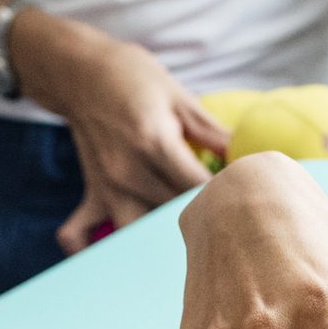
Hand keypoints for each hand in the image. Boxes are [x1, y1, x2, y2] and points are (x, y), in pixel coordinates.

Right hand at [11, 12, 227, 251]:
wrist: (77, 70)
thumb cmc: (133, 78)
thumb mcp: (179, 97)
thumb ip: (214, 133)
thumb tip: (249, 158)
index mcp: (155, 144)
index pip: (200, 189)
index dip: (227, 197)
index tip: (247, 199)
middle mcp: (129, 171)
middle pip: (176, 215)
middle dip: (206, 221)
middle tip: (231, 224)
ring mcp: (108, 186)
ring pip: (141, 233)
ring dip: (163, 240)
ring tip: (189, 242)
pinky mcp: (93, 192)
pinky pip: (80, 234)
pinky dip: (93, 249)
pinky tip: (120, 258)